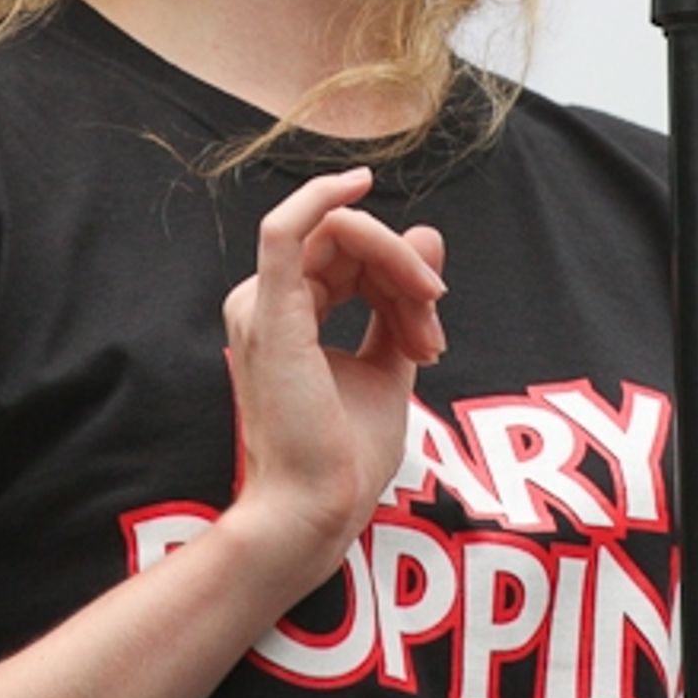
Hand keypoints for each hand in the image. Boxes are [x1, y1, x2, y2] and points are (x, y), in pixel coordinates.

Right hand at [223, 167, 445, 573]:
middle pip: (347, 243)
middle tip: (434, 333)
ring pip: (337, 235)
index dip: (401, 281)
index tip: (432, 339)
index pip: (350, 259)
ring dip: (396, 265)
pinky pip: (285, 229)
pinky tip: (356, 185)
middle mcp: (265, 302)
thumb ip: (403, 302)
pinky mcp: (270, 312)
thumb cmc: (342, 456)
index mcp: (286, 312)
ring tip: (425, 328)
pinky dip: (320, 199)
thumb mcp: (389, 365)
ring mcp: (262, 305)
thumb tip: (428, 234)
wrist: (315, 512)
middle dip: (405, 275)